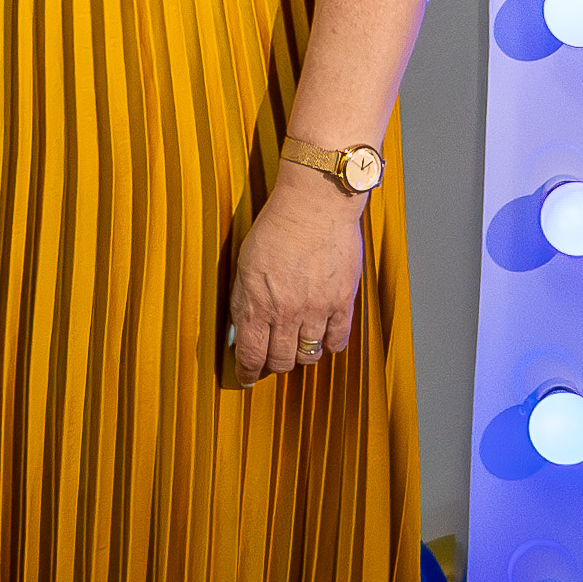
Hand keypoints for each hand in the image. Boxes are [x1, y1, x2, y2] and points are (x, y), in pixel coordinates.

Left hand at [226, 166, 366, 381]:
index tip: (248, 377)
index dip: (248, 372)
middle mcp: (286, 312)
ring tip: (298, 346)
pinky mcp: (342, 302)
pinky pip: (338, 340)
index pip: (250, 355)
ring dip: (301, 355)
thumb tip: (240, 330)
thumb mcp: (245, 264)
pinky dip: (330, 345)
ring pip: (308, 355)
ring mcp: (316, 309)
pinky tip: (324, 337)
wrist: (314, 204)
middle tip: (273, 359)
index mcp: (256, 303)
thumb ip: (243, 300)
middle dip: (274, 364)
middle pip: (280, 361)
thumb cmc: (276, 227)